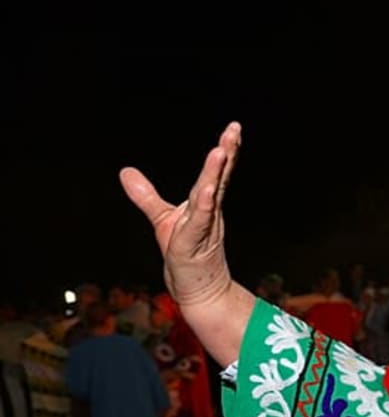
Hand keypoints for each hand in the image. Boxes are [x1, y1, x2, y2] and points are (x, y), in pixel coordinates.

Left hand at [119, 122, 256, 367]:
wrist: (196, 288)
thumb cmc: (184, 252)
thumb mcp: (162, 218)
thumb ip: (146, 195)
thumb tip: (125, 171)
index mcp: (204, 202)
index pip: (216, 171)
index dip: (225, 149)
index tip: (234, 128)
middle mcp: (209, 211)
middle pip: (218, 176)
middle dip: (227, 152)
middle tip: (234, 129)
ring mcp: (204, 226)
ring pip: (211, 194)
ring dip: (216, 173)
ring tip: (221, 150)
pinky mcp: (193, 243)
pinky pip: (201, 221)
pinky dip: (205, 205)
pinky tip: (207, 191)